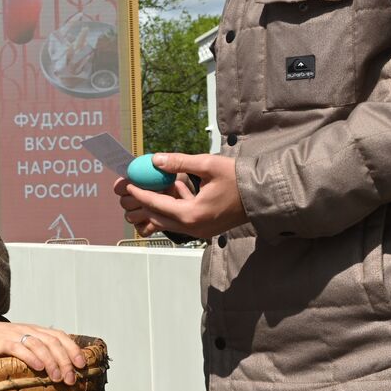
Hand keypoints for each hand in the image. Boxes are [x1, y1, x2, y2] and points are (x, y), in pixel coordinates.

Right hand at [0, 319, 85, 383]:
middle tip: (71, 379)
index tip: (81, 365)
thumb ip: (37, 351)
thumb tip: (58, 370)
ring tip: (58, 378)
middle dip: (65, 361)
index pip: (60, 335)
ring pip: (40, 345)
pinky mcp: (2, 342)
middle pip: (53, 342)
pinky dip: (31, 357)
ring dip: (52, 362)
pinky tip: (38, 368)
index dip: (72, 349)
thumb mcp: (21, 344)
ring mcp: (15, 335)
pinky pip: (19, 348)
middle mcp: (28, 330)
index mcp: (35, 330)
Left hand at [113, 153, 247, 239]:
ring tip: (151, 187)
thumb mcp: (208, 165)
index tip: (127, 184)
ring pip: (168, 221)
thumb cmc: (238, 179)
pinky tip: (177, 187)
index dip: (139, 193)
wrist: (263, 195)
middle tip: (133, 187)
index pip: (156, 204)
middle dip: (143, 202)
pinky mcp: (206, 228)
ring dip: (158, 205)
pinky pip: (182, 220)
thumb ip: (179, 163)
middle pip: (158, 217)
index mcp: (191, 215)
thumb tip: (155, 160)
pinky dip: (175, 206)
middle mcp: (193, 227)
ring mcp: (200, 231)